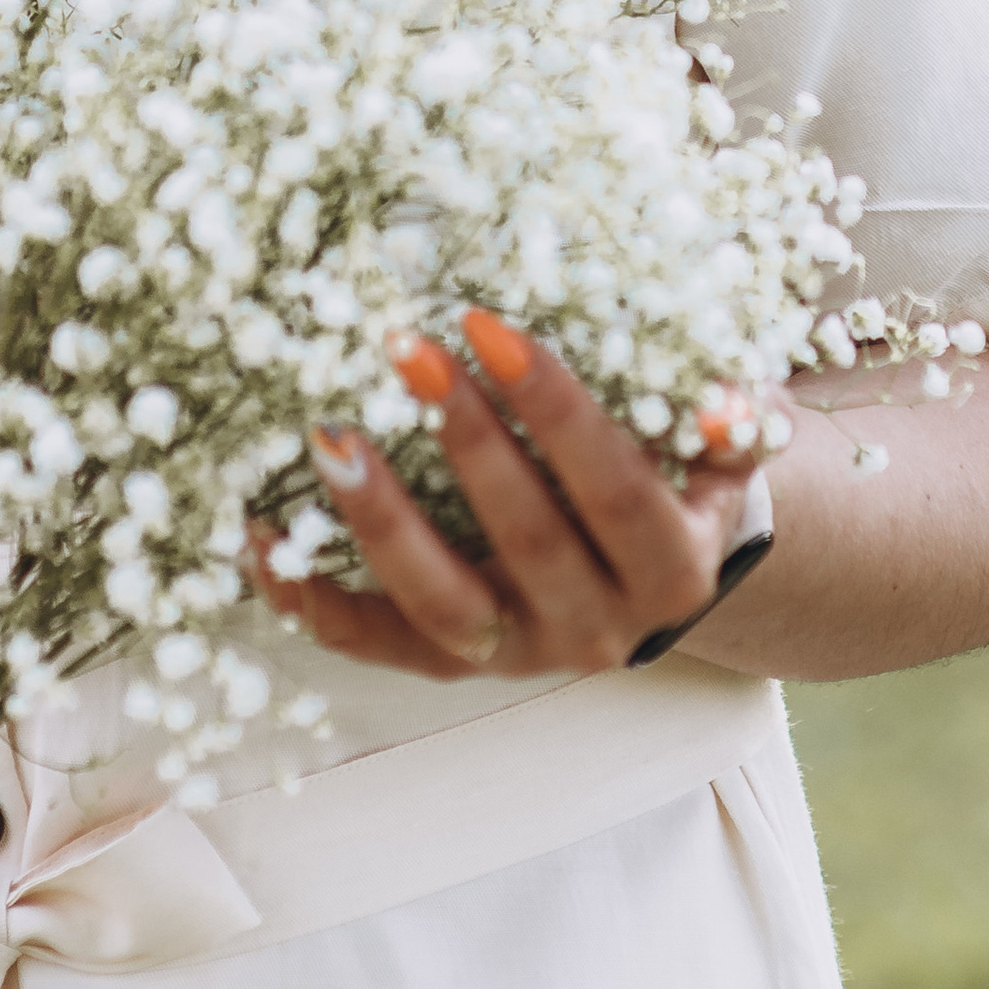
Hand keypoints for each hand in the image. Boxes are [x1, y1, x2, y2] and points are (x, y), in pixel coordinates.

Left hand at [249, 313, 766, 683]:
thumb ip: (729, 419)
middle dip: (464, 442)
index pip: (611, 488)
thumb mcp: (728, 441)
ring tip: (329, 437)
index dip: (553, 410)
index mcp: (673, 567)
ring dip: (382, 522)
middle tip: (405, 347)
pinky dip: (312, 599)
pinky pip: (377, 644)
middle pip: (526, 541)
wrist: (672, 564)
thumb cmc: (687, 465)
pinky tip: (259, 538)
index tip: (488, 325)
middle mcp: (602, 627)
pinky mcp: (461, 664)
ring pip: (444, 607)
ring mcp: (524, 651)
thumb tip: (719, 404)